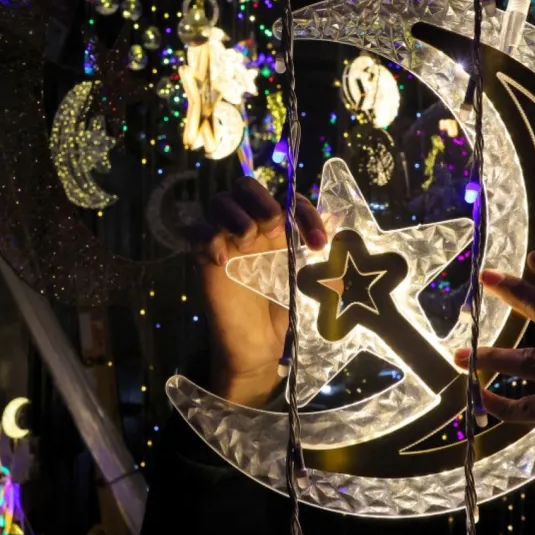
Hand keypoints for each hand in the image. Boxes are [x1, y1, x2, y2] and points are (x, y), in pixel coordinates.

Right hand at [191, 176, 325, 406]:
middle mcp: (252, 228)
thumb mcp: (311, 281)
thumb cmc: (286, 312)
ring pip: (220, 201)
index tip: (318, 244)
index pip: (288, 199)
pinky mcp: (205, 259)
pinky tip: (223, 260)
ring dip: (236, 215)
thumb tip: (337, 220)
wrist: (260, 347)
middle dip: (262, 201)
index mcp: (279, 230)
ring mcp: (227, 241)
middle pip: (246, 186)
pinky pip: (196, 230)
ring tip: (248, 242)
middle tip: (274, 229)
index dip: (305, 212)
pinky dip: (208, 237)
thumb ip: (322, 253)